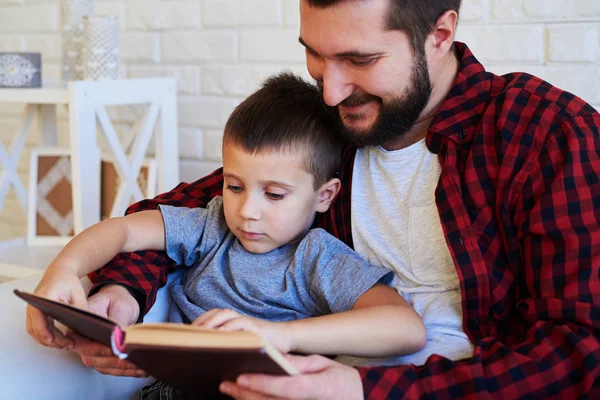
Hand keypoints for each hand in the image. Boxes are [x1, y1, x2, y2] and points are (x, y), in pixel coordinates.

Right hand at [26, 267, 89, 349]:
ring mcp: (31, 310)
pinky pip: (35, 329)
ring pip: (34, 331)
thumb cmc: (68, 282)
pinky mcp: (34, 314)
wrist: (59, 273)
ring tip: (65, 344)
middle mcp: (33, 305)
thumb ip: (81, 309)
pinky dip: (45, 336)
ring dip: (47, 340)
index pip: (38, 317)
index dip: (44, 331)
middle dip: (51, 340)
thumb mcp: (78, 295)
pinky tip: (58, 340)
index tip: (53, 341)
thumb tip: (88, 326)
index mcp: (43, 298)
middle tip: (67, 345)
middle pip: (36, 328)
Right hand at [67, 284, 145, 376]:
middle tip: (132, 359)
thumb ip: (117, 319)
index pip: (82, 341)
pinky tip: (140, 370)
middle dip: (114, 361)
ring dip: (122, 369)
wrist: (118, 302)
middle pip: (93, 357)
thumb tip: (119, 336)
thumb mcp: (119, 304)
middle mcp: (80, 340)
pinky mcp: (101, 357)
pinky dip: (125, 371)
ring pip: (103, 365)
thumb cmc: (116, 300)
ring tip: (141, 367)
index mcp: (79, 323)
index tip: (114, 351)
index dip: (97, 348)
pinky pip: (111, 368)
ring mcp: (89, 351)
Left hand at [193, 309, 291, 352]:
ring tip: (202, 332)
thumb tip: (208, 350)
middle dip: (203, 320)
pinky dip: (229, 327)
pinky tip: (221, 334)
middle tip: (191, 333)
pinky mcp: (256, 327)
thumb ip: (228, 342)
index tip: (188, 330)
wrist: (285, 339)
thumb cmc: (262, 344)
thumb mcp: (242, 342)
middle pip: (217, 312)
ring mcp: (248, 321)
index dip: (200, 320)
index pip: (213, 315)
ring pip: (227, 314)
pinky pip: (240, 323)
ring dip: (213, 321)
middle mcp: (239, 318)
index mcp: (234, 321)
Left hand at [219, 354, 362, 399]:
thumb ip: (300, 363)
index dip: (264, 383)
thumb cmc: (341, 381)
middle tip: (227, 383)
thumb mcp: (324, 364)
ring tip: (230, 389)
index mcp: (322, 389)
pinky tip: (244, 397)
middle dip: (246, 394)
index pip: (288, 388)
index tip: (242, 376)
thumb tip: (274, 357)